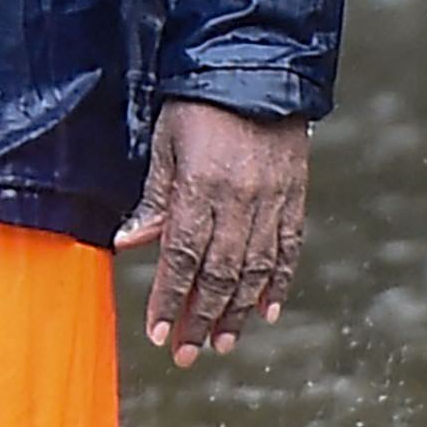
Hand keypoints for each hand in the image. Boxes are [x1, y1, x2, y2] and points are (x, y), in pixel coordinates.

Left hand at [117, 101, 309, 367]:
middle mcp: (240, 200)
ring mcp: (272, 202)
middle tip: (185, 354)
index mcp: (201, 186)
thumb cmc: (197, 105)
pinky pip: (288, 249)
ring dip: (238, 312)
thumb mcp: (164, 143)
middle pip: (220, 273)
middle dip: (200, 318)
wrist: (257, 72)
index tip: (158, 333)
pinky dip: (279, 283)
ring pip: (255, 270)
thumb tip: (131, 242)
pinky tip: (267, 312)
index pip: (182, 255)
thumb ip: (154, 197)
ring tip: (221, 343)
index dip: (170, 298)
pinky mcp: (295, 198)